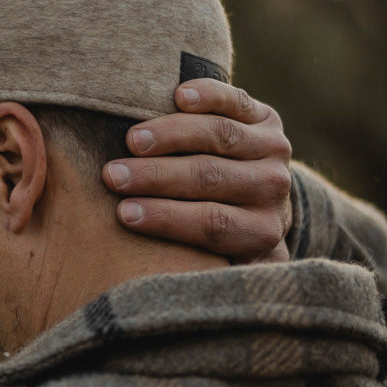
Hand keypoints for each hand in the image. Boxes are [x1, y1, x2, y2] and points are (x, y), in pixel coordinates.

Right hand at [102, 80, 292, 262]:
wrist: (261, 200)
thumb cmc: (216, 235)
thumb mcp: (215, 262)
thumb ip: (194, 269)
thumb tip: (141, 289)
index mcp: (260, 232)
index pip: (212, 224)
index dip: (166, 218)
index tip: (123, 213)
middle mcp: (272, 189)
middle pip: (211, 178)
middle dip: (156, 176)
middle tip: (112, 175)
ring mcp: (273, 150)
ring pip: (220, 136)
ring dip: (171, 136)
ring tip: (131, 141)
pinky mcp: (267, 117)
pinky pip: (236, 101)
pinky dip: (209, 96)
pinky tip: (178, 96)